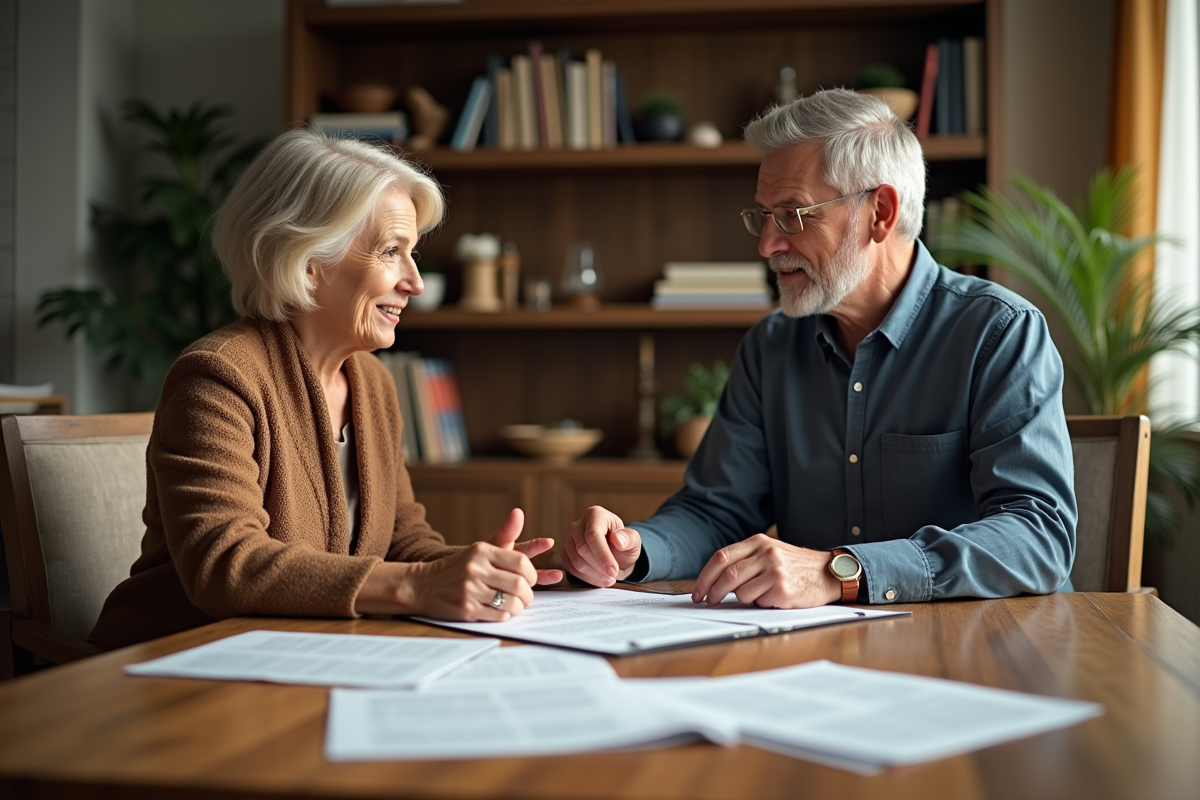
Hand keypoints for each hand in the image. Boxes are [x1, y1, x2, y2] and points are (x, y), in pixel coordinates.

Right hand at [355, 508, 560, 619]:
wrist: (420, 585)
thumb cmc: (455, 568)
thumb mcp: (477, 550)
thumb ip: (503, 535)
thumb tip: (519, 513)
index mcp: (481, 551)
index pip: (521, 562)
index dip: (532, 574)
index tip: (530, 580)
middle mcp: (476, 569)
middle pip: (518, 584)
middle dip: (528, 594)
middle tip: (526, 596)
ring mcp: (470, 590)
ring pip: (510, 602)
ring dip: (518, 607)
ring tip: (517, 605)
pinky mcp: (466, 609)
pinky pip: (498, 615)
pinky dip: (505, 615)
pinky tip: (502, 612)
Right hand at [562, 505, 641, 586]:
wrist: (616, 553)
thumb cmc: (624, 544)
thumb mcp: (633, 540)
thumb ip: (628, 539)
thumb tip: (618, 540)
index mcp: (595, 514)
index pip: (593, 534)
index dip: (603, 555)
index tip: (613, 570)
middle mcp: (578, 525)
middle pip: (582, 548)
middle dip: (599, 567)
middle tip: (613, 576)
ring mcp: (569, 539)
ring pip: (576, 561)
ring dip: (594, 574)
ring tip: (609, 578)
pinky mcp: (565, 553)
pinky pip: (571, 569)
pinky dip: (587, 578)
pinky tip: (599, 579)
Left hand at [692, 534, 840, 608]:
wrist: (828, 572)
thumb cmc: (794, 566)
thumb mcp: (769, 552)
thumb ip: (745, 561)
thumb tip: (714, 581)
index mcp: (758, 542)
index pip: (721, 557)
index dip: (704, 576)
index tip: (698, 591)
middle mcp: (766, 553)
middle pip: (727, 575)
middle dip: (713, 592)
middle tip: (709, 601)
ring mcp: (775, 571)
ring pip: (741, 593)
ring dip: (744, 598)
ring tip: (759, 594)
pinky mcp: (783, 589)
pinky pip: (759, 602)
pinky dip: (760, 603)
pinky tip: (774, 597)